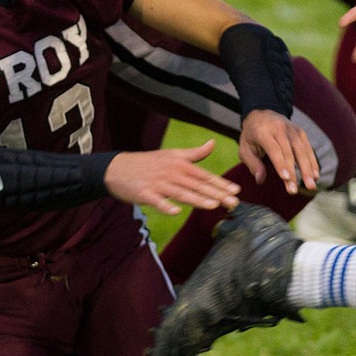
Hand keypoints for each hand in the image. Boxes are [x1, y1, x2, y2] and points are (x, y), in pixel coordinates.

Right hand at [103, 140, 240, 214]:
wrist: (118, 168)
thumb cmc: (149, 162)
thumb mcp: (173, 154)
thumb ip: (195, 153)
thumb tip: (213, 143)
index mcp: (180, 164)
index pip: (205, 176)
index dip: (221, 183)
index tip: (237, 191)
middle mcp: (172, 173)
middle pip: (197, 185)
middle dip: (217, 194)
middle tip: (234, 203)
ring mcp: (158, 184)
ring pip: (181, 193)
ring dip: (198, 199)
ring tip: (213, 206)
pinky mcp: (145, 194)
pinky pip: (157, 201)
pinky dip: (166, 206)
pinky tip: (176, 212)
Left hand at [238, 110, 319, 194]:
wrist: (262, 113)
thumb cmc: (252, 135)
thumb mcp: (244, 148)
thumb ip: (252, 164)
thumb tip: (260, 180)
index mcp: (263, 132)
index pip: (274, 149)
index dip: (280, 164)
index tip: (286, 178)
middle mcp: (280, 129)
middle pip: (289, 152)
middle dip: (294, 172)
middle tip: (295, 190)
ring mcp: (292, 129)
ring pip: (301, 150)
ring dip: (307, 169)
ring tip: (311, 185)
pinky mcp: (300, 132)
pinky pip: (307, 148)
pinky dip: (312, 162)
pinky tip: (315, 175)